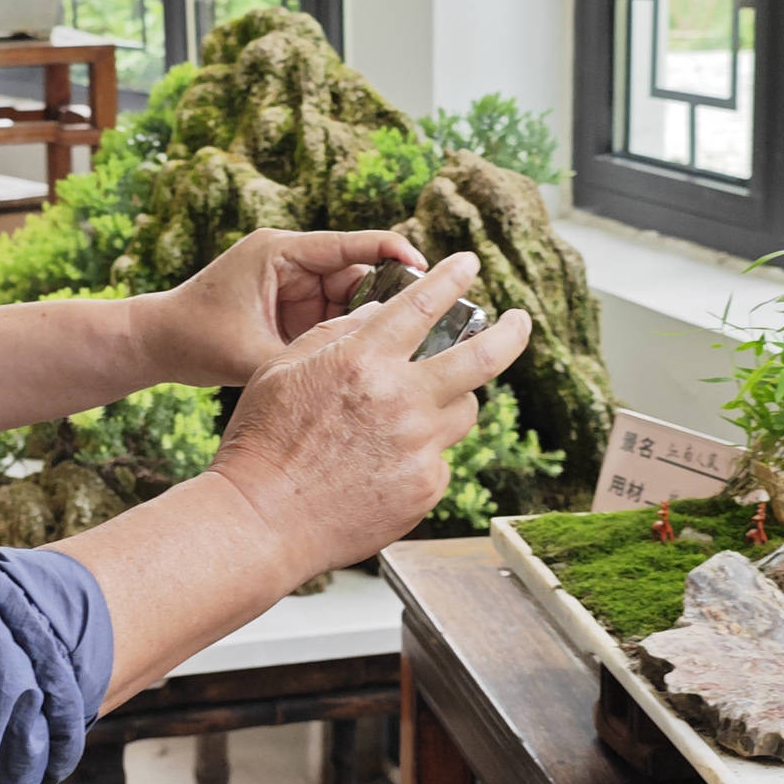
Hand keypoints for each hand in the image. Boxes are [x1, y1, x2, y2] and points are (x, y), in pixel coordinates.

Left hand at [137, 227, 426, 387]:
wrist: (155, 345)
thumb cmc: (195, 339)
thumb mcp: (253, 353)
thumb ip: (306, 360)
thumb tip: (361, 373)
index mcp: (281, 253)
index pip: (350, 245)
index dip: (394, 253)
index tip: (430, 269)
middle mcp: (291, 263)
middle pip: (357, 272)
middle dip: (388, 298)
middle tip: (428, 324)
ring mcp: (292, 286)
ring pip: (349, 298)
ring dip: (370, 321)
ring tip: (406, 347)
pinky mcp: (291, 309)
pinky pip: (332, 317)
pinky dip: (349, 335)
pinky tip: (373, 359)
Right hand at [207, 251, 533, 583]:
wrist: (262, 520)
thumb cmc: (262, 443)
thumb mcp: (282, 369)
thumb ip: (335, 334)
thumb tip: (380, 315)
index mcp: (364, 360)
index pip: (424, 305)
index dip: (452, 278)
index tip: (468, 263)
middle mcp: (402, 399)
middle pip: (484, 356)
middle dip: (512, 332)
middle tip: (521, 321)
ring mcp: (419, 447)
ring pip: (464, 411)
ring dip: (451, 401)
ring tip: (416, 412)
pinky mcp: (425, 489)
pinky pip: (440, 458)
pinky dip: (421, 453)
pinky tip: (382, 464)